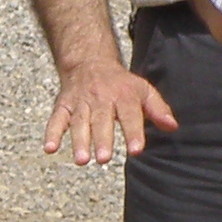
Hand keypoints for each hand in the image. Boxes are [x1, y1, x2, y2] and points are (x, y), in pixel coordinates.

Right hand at [44, 56, 176, 165]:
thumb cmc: (121, 84)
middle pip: (101, 120)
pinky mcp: (64, 105)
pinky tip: (49, 148)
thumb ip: (157, 109)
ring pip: (79, 122)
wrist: (90, 61)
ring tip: (82, 160)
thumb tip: (172, 127)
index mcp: (123, 95)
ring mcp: (80, 102)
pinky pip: (56, 119)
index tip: (136, 150)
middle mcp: (101, 98)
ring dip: (79, 140)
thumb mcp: (143, 90)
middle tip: (104, 159)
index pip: (129, 114)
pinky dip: (51, 133)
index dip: (133, 132)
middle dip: (102, 139)